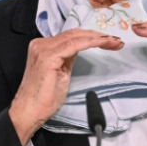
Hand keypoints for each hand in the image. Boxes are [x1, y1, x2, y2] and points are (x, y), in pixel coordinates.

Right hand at [8, 29, 124, 145]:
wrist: (30, 111)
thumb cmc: (44, 98)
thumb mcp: (60, 73)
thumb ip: (67, 58)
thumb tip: (79, 49)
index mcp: (43, 47)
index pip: (70, 36)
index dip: (91, 36)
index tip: (109, 41)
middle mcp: (41, 44)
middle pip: (74, 34)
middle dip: (97, 36)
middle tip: (116, 41)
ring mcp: (44, 49)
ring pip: (76, 37)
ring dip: (98, 38)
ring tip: (115, 42)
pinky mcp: (49, 57)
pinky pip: (75, 45)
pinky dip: (91, 42)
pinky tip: (103, 43)